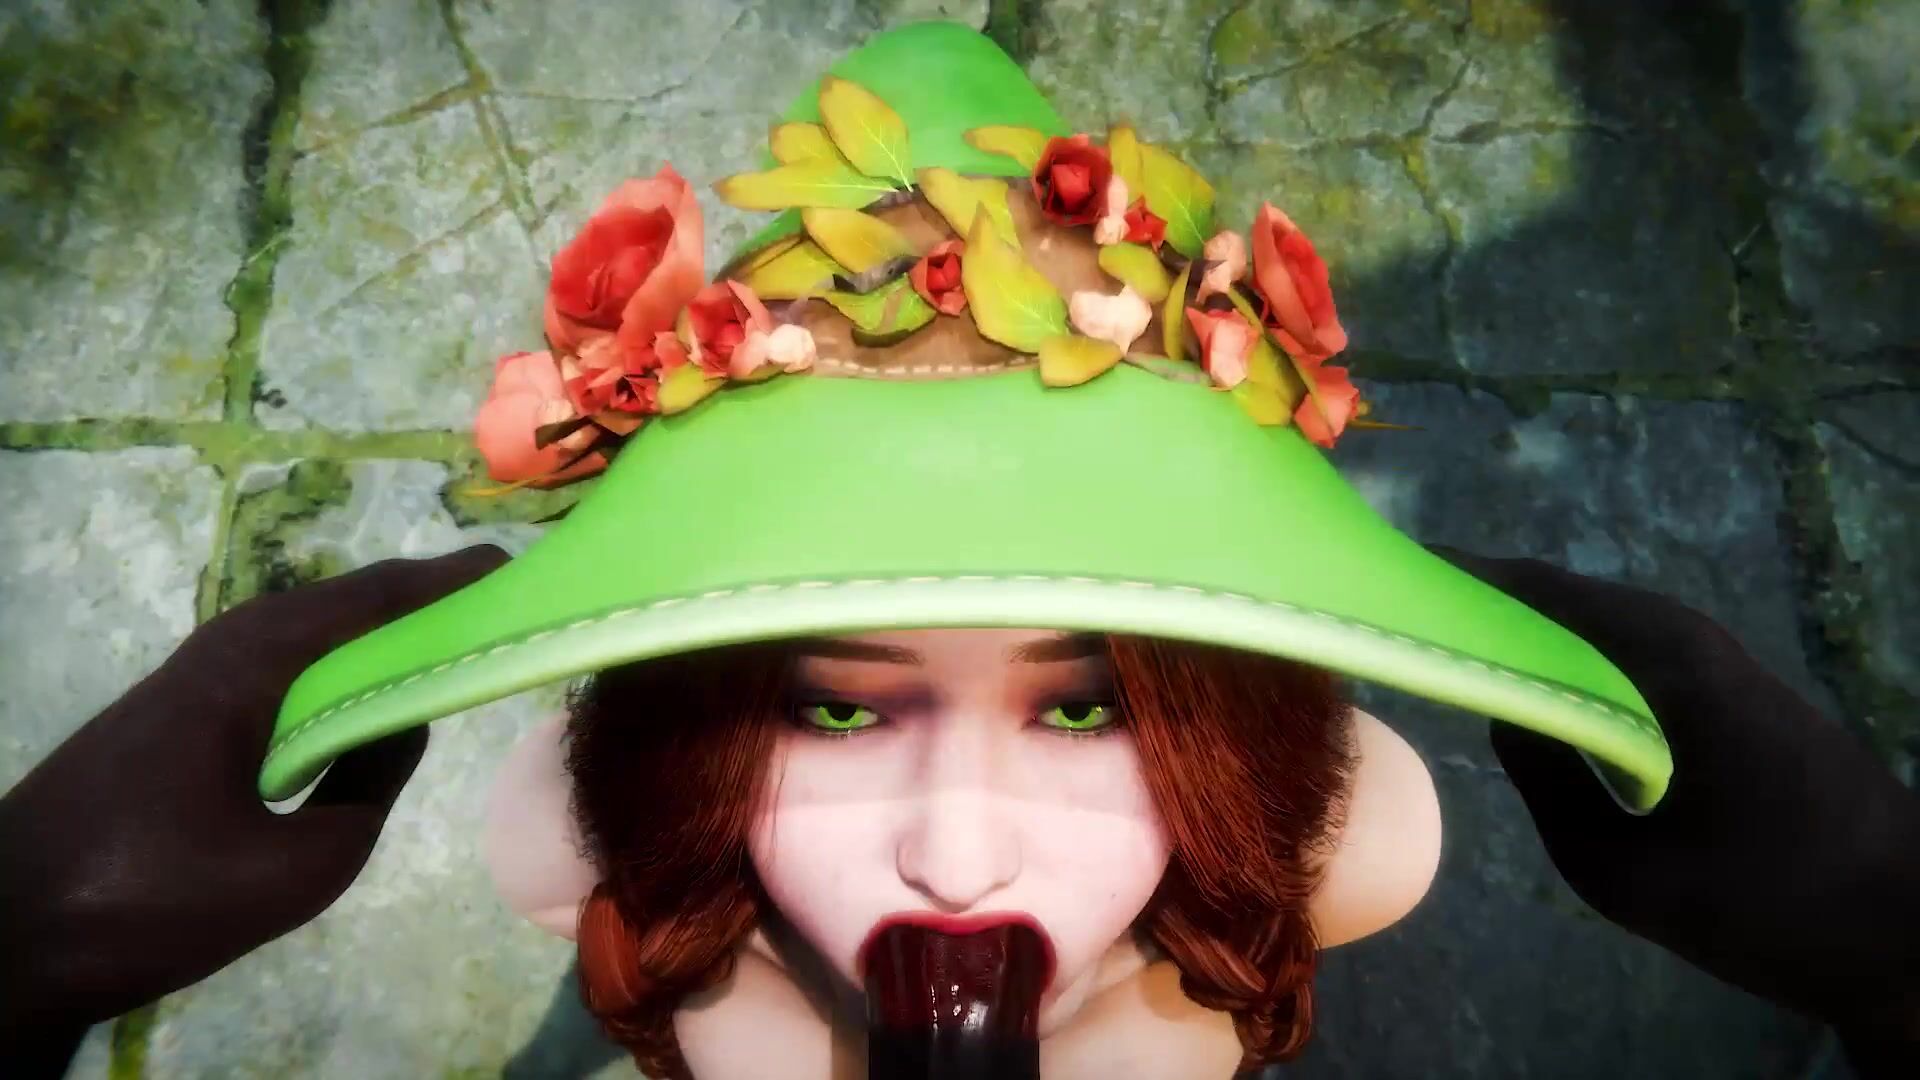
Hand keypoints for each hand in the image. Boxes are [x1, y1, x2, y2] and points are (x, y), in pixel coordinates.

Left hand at [0, 546, 507, 1044]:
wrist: (11, 934)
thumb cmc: (156, 896)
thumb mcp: (300, 865)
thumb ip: (370, 785)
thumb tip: (403, 725)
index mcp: (251, 667)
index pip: (369, 602)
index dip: (443, 583)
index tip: (507, 566)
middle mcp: (221, 651)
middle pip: (338, 605)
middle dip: (416, 600)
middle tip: (486, 605)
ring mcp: (190, 681)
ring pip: (304, 637)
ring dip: (373, 635)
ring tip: (441, 646)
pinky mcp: (174, 717)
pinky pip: (275, 671)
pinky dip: (333, 670)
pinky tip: (359, 701)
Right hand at [1431, 549, 1919, 1064]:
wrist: (1904, 928)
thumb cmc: (1764, 905)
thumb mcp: (1620, 873)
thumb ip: (1546, 784)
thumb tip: (1502, 711)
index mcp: (1671, 668)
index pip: (1546, 596)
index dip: (1468, 580)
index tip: (1394, 573)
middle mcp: (1695, 642)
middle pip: (1570, 596)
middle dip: (1489, 595)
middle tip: (1408, 606)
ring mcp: (1722, 662)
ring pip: (1604, 622)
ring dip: (1532, 623)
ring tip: (1452, 637)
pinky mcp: (1734, 691)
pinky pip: (1636, 651)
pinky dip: (1574, 652)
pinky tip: (1532, 678)